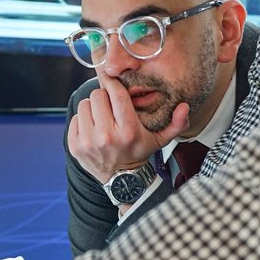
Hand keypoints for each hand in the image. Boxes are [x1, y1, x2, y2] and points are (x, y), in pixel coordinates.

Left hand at [68, 76, 188, 183]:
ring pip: (84, 105)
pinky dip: (83, 121)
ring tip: (102, 118)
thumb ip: (176, 123)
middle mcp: (106, 136)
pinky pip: (75, 119)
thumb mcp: (160, 140)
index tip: (111, 78)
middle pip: (97, 96)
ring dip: (92, 108)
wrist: (121, 181)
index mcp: (128, 131)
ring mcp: (88, 142)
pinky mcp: (75, 146)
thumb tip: (185, 106)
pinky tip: (93, 129)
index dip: (113, 82)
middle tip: (109, 106)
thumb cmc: (139, 153)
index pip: (116, 94)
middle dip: (103, 98)